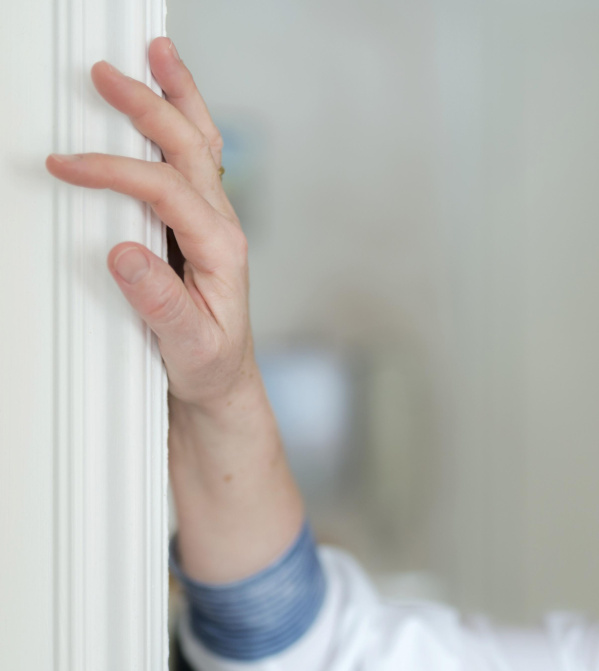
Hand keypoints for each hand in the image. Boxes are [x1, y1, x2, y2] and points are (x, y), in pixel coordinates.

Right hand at [45, 37, 255, 412]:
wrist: (222, 380)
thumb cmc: (207, 363)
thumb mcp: (187, 345)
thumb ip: (159, 303)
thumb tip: (124, 253)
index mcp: (221, 247)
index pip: (167, 189)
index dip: (115, 172)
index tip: (66, 166)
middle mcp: (221, 224)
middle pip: (190, 149)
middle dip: (149, 106)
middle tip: (106, 74)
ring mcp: (212, 219)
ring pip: (201, 145)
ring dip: (179, 96)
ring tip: (160, 54)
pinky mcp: (199, 222)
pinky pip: (194, 161)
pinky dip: (180, 122)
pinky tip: (168, 97)